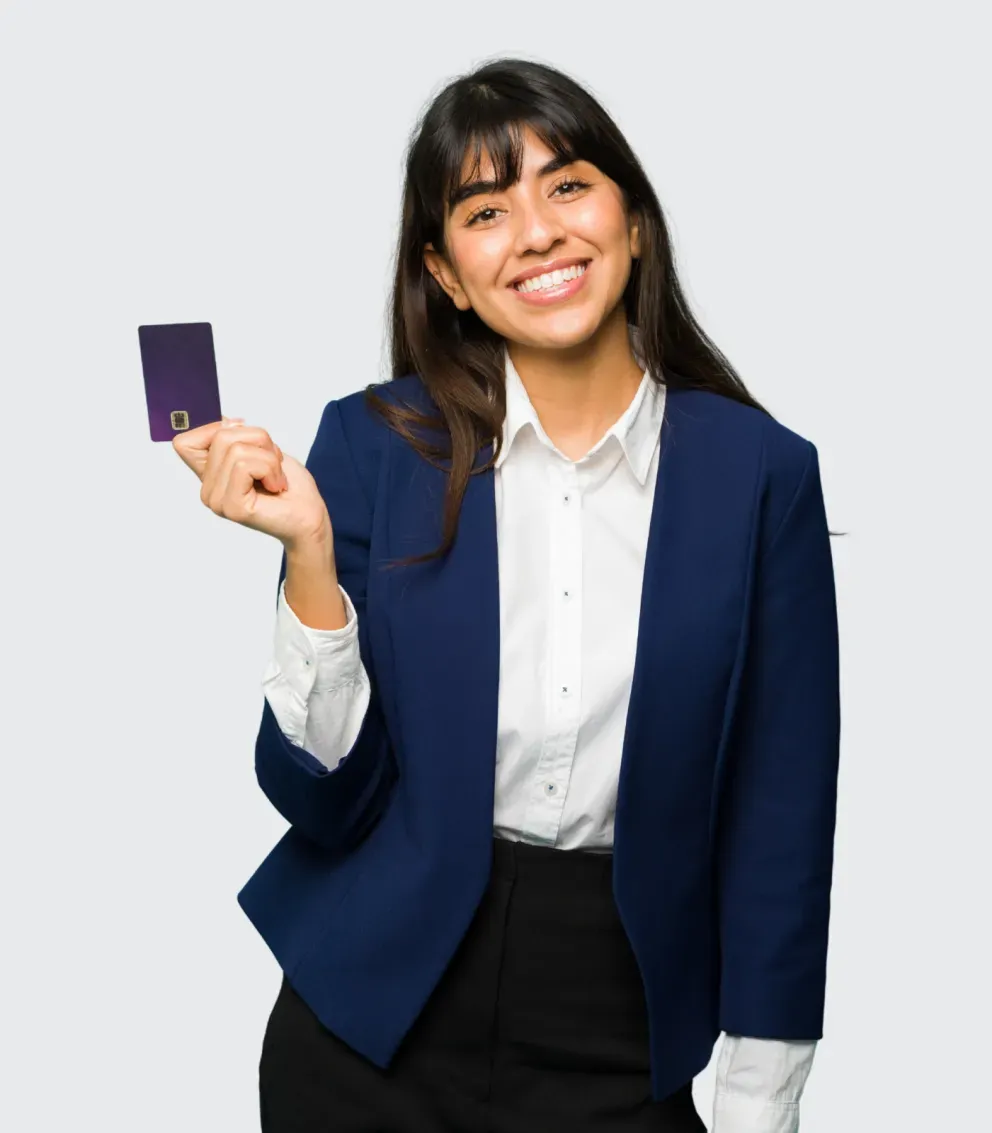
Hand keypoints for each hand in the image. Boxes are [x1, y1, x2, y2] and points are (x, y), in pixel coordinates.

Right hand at [173, 416, 332, 550]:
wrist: (310, 514)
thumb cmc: (290, 486)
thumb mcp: (262, 450)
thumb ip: (236, 437)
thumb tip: (223, 421)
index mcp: (210, 474)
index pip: (184, 442)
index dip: (215, 430)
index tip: (248, 442)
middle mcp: (207, 489)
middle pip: (220, 436)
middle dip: (258, 440)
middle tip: (273, 464)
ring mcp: (216, 500)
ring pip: (235, 449)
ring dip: (268, 457)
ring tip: (275, 477)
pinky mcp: (231, 507)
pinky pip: (245, 465)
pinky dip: (270, 469)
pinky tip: (275, 486)